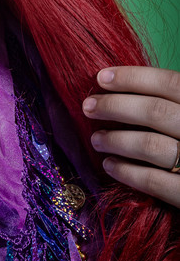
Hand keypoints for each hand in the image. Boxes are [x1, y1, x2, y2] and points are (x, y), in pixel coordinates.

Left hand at [83, 66, 179, 206]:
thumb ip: (176, 105)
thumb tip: (128, 89)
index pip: (171, 83)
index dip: (134, 78)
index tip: (101, 78)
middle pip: (156, 112)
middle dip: (116, 106)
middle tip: (88, 107)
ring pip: (152, 145)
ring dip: (117, 140)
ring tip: (96, 139)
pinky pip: (156, 182)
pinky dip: (128, 173)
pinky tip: (110, 166)